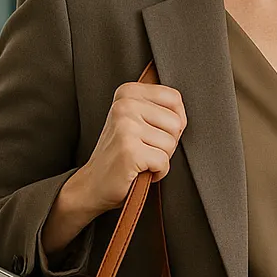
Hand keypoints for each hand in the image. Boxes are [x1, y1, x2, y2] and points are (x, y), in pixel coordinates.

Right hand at [71, 81, 186, 212]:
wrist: (92, 184)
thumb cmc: (119, 153)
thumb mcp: (135, 120)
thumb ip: (157, 107)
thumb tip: (183, 112)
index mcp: (128, 92)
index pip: (174, 98)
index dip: (173, 121)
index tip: (154, 132)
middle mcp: (125, 105)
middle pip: (176, 123)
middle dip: (167, 142)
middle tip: (144, 149)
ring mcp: (126, 126)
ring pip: (171, 144)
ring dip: (161, 158)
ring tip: (140, 159)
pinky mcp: (129, 150)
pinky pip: (163, 162)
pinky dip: (157, 172)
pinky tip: (139, 170)